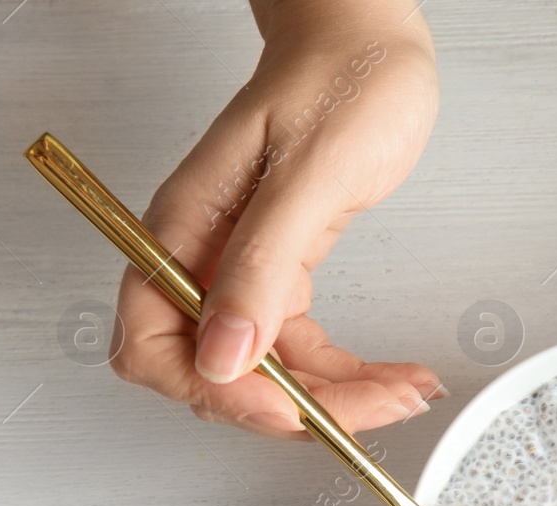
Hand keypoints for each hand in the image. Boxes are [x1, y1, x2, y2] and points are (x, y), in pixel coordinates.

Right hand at [111, 3, 442, 437]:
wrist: (368, 42)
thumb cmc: (340, 81)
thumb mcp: (309, 175)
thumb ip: (263, 265)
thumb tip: (222, 354)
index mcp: (185, 229)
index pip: (156, 345)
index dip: (216, 392)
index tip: (289, 410)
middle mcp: (203, 256)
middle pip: (214, 374)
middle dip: (290, 408)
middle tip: (367, 412)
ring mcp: (241, 267)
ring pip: (266, 371)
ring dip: (332, 399)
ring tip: (401, 392)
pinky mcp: (282, 271)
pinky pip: (299, 349)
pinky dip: (344, 373)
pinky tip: (388, 376)